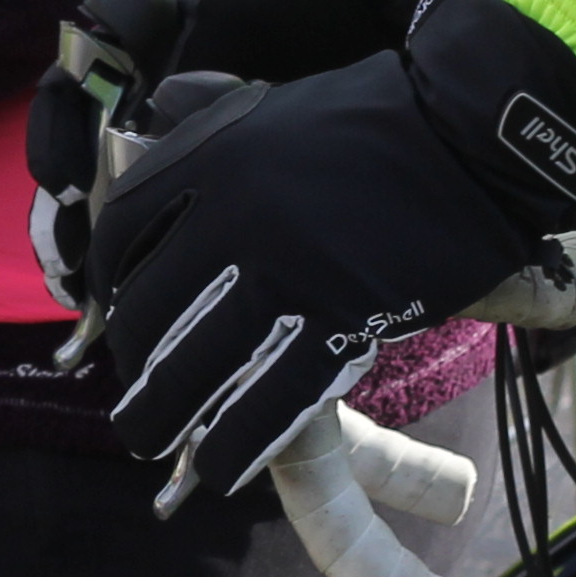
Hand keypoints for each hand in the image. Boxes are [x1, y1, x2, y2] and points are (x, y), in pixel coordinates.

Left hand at [91, 0, 575, 499]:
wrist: (467, 136)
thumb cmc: (370, 120)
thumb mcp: (267, 110)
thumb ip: (204, 140)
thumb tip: (147, 162)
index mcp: (208, 156)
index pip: (121, 234)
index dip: (108, 287)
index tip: (114, 317)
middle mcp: (230, 215)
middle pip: (149, 311)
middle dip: (132, 368)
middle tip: (133, 397)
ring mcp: (284, 271)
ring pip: (199, 364)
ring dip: (167, 416)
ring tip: (153, 442)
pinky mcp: (340, 317)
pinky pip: (273, 396)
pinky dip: (240, 441)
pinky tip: (221, 466)